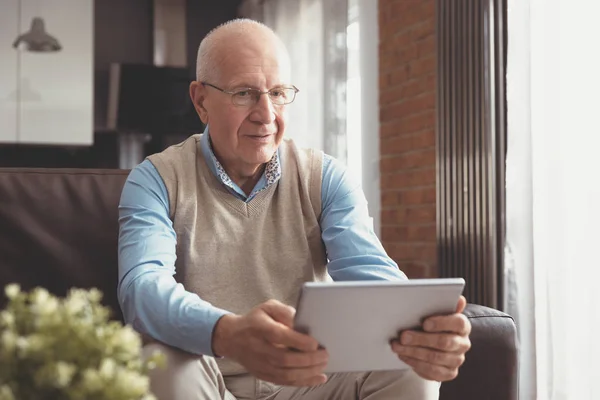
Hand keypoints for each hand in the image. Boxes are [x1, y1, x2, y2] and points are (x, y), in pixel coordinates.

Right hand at [212, 299, 328, 386]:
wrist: (232, 338)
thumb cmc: (255, 321)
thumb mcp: (268, 307)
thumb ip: (285, 311)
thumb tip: (302, 320)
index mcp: (260, 328)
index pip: (278, 336)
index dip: (297, 341)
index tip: (314, 342)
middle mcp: (259, 348)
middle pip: (285, 359)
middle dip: (308, 359)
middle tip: (324, 354)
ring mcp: (261, 364)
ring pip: (286, 374)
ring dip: (308, 372)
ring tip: (323, 365)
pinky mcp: (264, 375)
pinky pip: (285, 382)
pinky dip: (304, 381)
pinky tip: (318, 377)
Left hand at [391, 295, 470, 381]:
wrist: (431, 342)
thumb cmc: (432, 322)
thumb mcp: (434, 311)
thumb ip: (442, 303)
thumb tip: (459, 299)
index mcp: (463, 325)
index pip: (458, 323)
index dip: (442, 322)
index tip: (424, 322)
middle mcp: (463, 343)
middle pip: (444, 342)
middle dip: (421, 339)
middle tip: (403, 336)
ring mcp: (457, 360)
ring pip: (435, 358)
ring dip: (413, 352)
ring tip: (397, 346)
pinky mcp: (449, 373)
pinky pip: (432, 372)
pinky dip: (415, 363)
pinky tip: (403, 355)